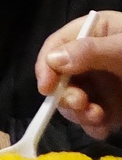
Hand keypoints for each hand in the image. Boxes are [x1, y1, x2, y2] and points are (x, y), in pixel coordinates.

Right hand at [39, 11, 121, 138]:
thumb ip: (90, 51)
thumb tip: (53, 60)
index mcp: (95, 33)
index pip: (58, 45)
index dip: (47, 65)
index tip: (46, 87)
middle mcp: (93, 59)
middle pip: (61, 76)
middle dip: (65, 93)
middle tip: (80, 104)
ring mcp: (103, 85)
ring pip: (73, 99)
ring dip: (77, 111)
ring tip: (95, 117)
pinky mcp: (114, 108)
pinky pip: (91, 117)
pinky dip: (92, 125)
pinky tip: (101, 127)